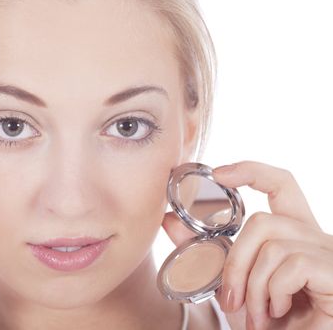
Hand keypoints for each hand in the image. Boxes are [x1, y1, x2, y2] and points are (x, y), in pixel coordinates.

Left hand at [162, 161, 332, 329]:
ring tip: (256, 314)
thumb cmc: (266, 322)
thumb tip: (169, 219)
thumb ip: (204, 252)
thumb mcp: (229, 283)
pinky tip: (277, 312)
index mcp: (292, 233)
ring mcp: (329, 254)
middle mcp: (315, 237)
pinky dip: (273, 292)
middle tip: (232, 298)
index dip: (253, 171)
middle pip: (263, 220)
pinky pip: (294, 264)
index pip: (281, 185)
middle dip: (236, 261)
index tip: (219, 174)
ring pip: (272, 245)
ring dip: (253, 286)